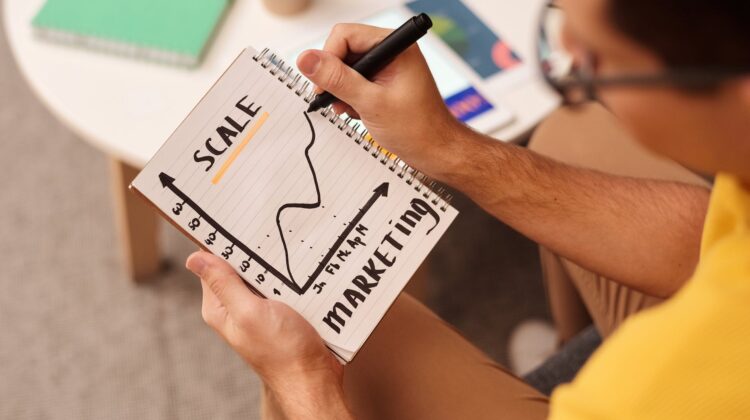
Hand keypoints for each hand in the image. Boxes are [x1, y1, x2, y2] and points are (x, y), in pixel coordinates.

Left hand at [186, 251, 351, 418]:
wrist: (315, 377)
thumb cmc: (283, 351)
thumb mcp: (250, 312)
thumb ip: (223, 284)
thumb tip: (194, 259)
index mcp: (220, 308)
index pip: (212, 264)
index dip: (223, 244)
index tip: (238, 225)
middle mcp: (236, 308)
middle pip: (239, 267)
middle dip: (253, 252)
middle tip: (269, 238)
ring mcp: (260, 310)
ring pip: (263, 274)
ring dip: (275, 265)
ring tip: (288, 255)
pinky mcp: (282, 312)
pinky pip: (282, 285)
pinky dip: (290, 277)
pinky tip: (300, 272)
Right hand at [296, 23, 466, 177]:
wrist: (436, 151)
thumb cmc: (417, 128)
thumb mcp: (370, 103)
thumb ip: (337, 79)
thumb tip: (306, 59)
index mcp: (396, 46)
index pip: (345, 35)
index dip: (328, 58)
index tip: (322, 86)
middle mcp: (392, 51)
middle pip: (344, 50)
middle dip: (335, 78)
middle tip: (335, 101)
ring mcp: (388, 67)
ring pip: (347, 68)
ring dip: (342, 90)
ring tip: (350, 110)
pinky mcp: (384, 82)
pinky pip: (355, 81)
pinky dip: (350, 97)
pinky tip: (356, 112)